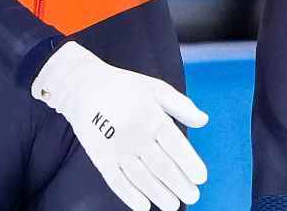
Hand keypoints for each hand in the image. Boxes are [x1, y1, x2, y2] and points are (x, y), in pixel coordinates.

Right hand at [31, 41, 208, 209]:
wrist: (83, 87)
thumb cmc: (124, 87)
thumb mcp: (155, 88)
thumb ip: (181, 105)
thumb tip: (203, 120)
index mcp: (151, 115)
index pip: (175, 145)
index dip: (190, 164)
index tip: (201, 177)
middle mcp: (134, 134)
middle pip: (162, 167)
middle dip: (180, 185)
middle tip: (193, 196)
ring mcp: (116, 148)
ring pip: (142, 179)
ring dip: (160, 195)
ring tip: (173, 205)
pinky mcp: (101, 158)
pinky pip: (117, 182)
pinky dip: (131, 197)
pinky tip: (144, 206)